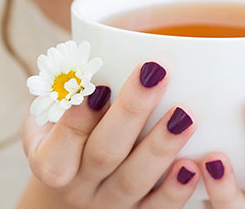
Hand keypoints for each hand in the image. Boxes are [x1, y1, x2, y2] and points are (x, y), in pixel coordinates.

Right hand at [19, 60, 201, 207]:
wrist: (77, 191)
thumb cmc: (70, 135)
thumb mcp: (55, 116)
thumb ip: (68, 91)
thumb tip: (95, 51)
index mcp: (50, 161)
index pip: (61, 143)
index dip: (79, 117)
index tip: (101, 85)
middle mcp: (77, 189)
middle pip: (103, 154)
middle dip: (131, 111)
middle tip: (156, 74)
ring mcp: (108, 206)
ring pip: (132, 181)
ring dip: (160, 147)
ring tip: (185, 115)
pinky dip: (175, 191)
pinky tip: (194, 166)